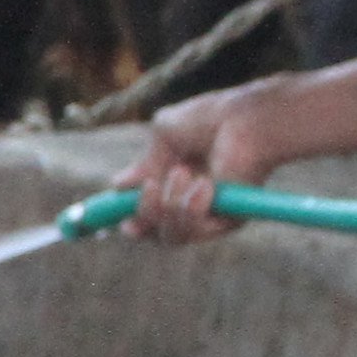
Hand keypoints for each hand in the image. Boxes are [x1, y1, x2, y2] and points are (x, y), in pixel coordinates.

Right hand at [128, 85, 281, 241]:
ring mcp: (208, 216)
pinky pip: (194, 232)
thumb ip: (144, 164)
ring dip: (167, 207)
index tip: (114, 218)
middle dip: (145, 214)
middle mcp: (190, 204)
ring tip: (182, 172)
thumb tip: (118, 185)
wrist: (242, 122)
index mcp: (174, 183)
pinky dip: (192, 209)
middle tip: (150, 188)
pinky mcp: (226, 223)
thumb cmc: (208, 120)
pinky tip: (204, 185)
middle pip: (154, 233)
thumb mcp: (164, 136)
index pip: (146, 213)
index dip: (129, 218)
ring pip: (170, 237)